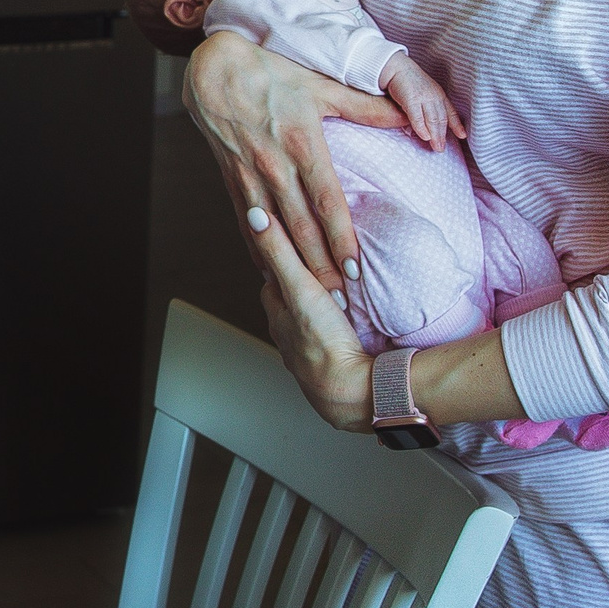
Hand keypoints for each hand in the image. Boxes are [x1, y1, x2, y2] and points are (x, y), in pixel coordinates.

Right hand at [184, 32, 404, 288]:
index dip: (341, 238)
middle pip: (302, 228)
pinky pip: (247, 220)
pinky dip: (258, 247)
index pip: (327, 202)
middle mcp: (275, 166)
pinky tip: (268, 269)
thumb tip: (406, 116)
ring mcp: (251, 175)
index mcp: (303, 144)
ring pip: (274, 230)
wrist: (213, 69)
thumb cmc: (270, 72)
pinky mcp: (232, 178)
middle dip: (320, 266)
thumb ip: (365, 106)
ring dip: (291, 264)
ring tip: (309, 294)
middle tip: (338, 298)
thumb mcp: (321, 85)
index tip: (354, 268)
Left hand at [256, 212, 377, 431]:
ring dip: (320, 307)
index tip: (292, 240)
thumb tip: (255, 216)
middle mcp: (288, 335)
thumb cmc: (324, 342)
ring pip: (310, 321)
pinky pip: (330, 339)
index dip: (281, 257)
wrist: (353, 391)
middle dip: (301, 281)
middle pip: (290, 299)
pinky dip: (335, 327)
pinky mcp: (333, 365)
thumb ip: (280, 251)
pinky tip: (351, 323)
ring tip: (339, 291)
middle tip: (319, 264)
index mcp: (278, 313)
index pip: (272, 276)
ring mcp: (309, 353)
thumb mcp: (299, 287)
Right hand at [379, 53, 466, 149]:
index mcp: (438, 94)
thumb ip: (428, 106)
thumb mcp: (424, 92)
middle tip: (441, 149)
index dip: (456, 124)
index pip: (450, 112)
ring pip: (432, 119)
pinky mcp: (411, 99)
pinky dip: (421, 128)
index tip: (462, 135)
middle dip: (442, 135)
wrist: (396, 67)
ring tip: (436, 147)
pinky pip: (417, 116)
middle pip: (441, 119)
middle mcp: (434, 96)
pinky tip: (424, 137)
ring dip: (435, 135)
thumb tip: (428, 124)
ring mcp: (423, 97)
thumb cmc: (409, 81)